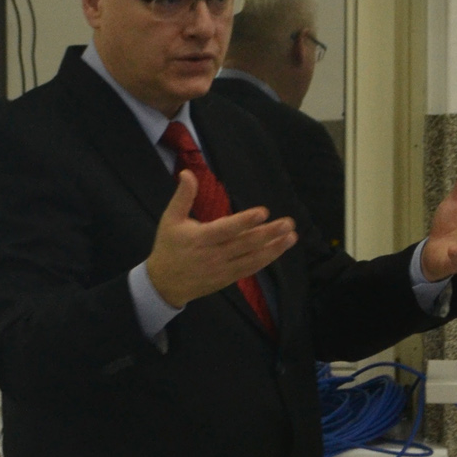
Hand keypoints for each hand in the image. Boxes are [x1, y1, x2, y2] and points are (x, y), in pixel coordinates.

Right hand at [145, 170, 295, 307]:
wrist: (165, 283)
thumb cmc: (169, 247)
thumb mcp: (170, 219)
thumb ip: (182, 196)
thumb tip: (188, 172)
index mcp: (200, 238)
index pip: (226, 229)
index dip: (245, 221)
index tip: (263, 212)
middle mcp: (214, 255)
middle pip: (245, 244)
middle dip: (268, 234)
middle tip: (288, 223)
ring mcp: (223, 269)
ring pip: (252, 258)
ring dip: (274, 248)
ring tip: (292, 237)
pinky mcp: (228, 278)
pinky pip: (250, 269)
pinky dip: (265, 260)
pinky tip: (279, 249)